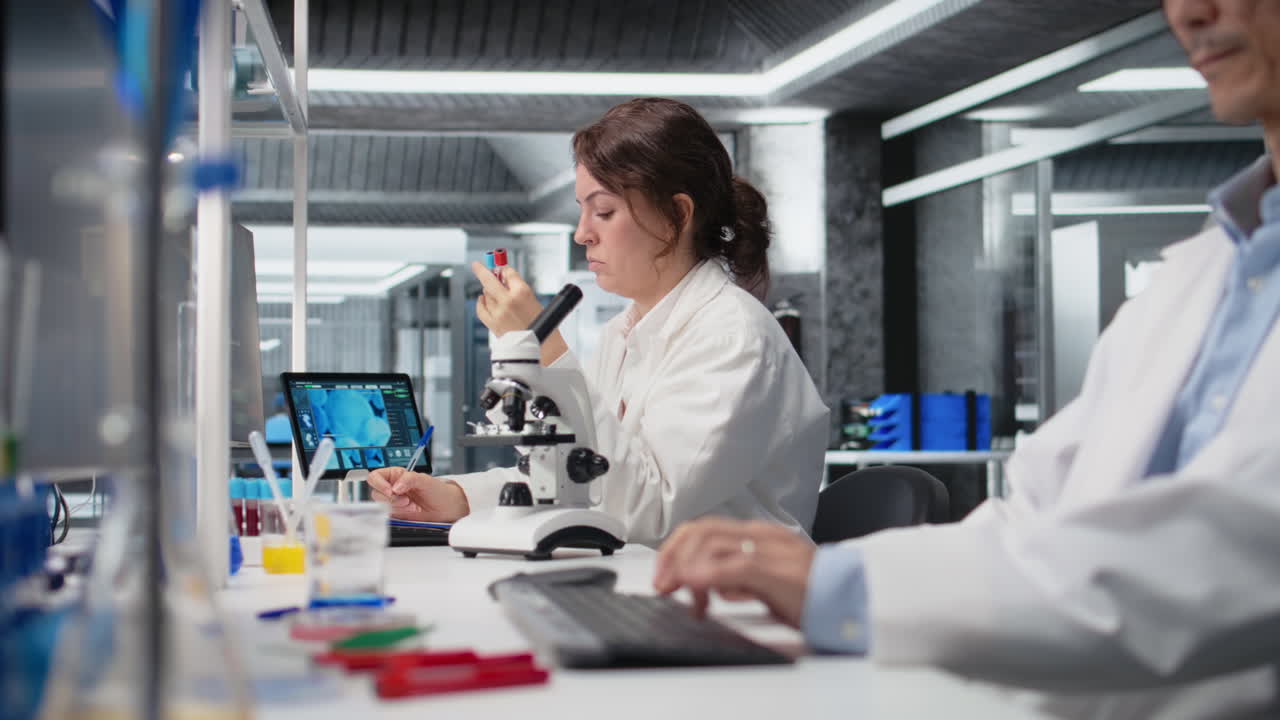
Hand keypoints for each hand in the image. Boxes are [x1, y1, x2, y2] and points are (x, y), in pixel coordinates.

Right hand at [367, 467, 469, 522]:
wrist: (446, 508)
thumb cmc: (437, 491)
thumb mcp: (424, 480)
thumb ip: (409, 479)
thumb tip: (396, 486)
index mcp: (395, 475)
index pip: (375, 477)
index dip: (379, 484)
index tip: (391, 491)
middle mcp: (391, 488)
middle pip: (376, 493)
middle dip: (391, 499)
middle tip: (406, 500)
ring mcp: (392, 501)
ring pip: (381, 506)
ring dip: (396, 507)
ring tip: (412, 505)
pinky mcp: (395, 514)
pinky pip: (388, 515)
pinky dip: (399, 514)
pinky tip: (411, 511)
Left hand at [472, 262, 543, 335]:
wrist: (543, 348)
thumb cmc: (542, 325)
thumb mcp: (534, 300)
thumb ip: (518, 288)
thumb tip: (503, 277)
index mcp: (522, 292)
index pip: (508, 273)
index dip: (503, 269)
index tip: (499, 266)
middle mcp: (508, 300)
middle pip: (489, 280)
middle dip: (481, 270)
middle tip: (476, 265)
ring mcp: (498, 312)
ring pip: (486, 294)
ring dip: (488, 291)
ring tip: (495, 293)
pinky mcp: (493, 324)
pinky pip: (481, 309)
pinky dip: (481, 303)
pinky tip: (482, 299)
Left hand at [652, 517, 816, 627]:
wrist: (855, 598)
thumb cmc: (813, 593)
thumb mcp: (766, 583)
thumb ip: (738, 578)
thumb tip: (708, 585)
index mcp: (759, 535)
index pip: (705, 529)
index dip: (676, 548)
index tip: (663, 575)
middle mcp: (762, 536)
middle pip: (702, 532)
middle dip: (672, 556)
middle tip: (662, 584)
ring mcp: (771, 551)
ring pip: (713, 544)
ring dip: (685, 568)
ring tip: (678, 592)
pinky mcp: (779, 572)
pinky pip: (736, 566)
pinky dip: (708, 574)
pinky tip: (695, 585)